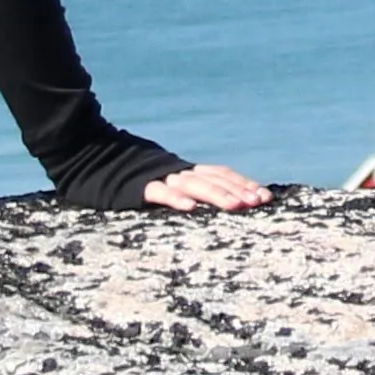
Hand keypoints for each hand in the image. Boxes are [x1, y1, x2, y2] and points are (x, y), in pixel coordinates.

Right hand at [139, 162, 271, 212]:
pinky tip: (190, 208)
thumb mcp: (179, 186)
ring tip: (234, 206)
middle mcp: (181, 173)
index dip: (245, 183)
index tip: (266, 197)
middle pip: (214, 179)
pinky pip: (160, 193)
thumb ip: (202, 190)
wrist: (109, 167)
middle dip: (237, 190)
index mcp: (192, 172)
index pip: (224, 174)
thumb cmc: (150, 186)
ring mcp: (162, 179)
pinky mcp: (141, 188)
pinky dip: (175, 198)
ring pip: (193, 184)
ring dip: (216, 194)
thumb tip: (237, 201)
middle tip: (256, 202)